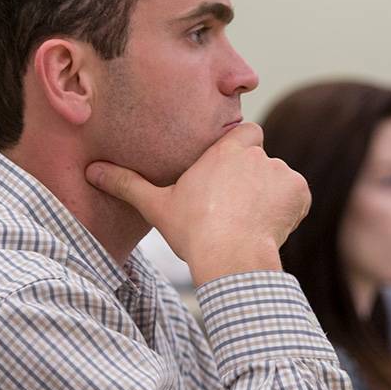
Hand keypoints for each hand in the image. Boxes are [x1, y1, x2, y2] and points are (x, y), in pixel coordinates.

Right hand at [87, 122, 309, 284]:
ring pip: (279, 180)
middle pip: (262, 161)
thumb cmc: (192, 230)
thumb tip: (91, 171)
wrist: (231, 256)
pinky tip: (269, 228)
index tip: (231, 173)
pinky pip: (298, 197)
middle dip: (254, 180)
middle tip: (237, 208)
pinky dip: (289, 211)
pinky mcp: (299, 191)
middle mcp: (256, 154)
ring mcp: (281, 171)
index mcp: (225, 149)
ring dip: (272, 197)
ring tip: (251, 223)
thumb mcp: (156, 205)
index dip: (242, 150)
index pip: (246, 133)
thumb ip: (127, 183)